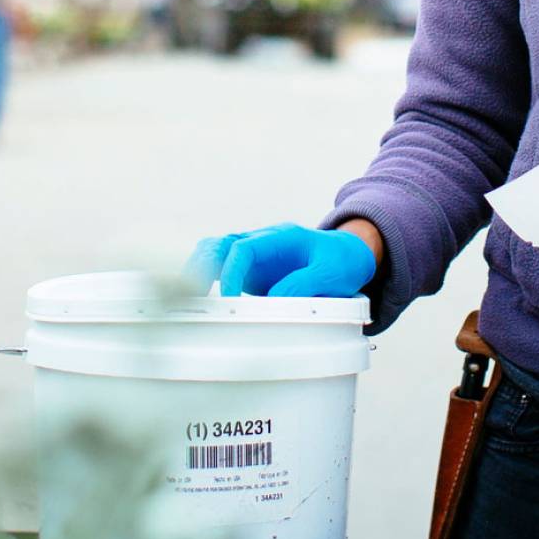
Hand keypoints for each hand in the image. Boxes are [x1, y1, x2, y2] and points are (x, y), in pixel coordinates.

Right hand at [186, 223, 376, 297]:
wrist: (350, 255)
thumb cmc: (342, 261)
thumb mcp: (331, 273)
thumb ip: (304, 284)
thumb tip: (273, 301)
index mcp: (280, 237)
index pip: (243, 247)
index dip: (230, 272)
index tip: (228, 298)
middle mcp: (262, 242)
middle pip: (220, 243)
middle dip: (202, 266)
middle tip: (193, 294)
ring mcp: (255, 256)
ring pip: (215, 252)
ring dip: (199, 270)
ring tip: (188, 295)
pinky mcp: (252, 272)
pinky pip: (221, 268)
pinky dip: (206, 279)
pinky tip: (197, 297)